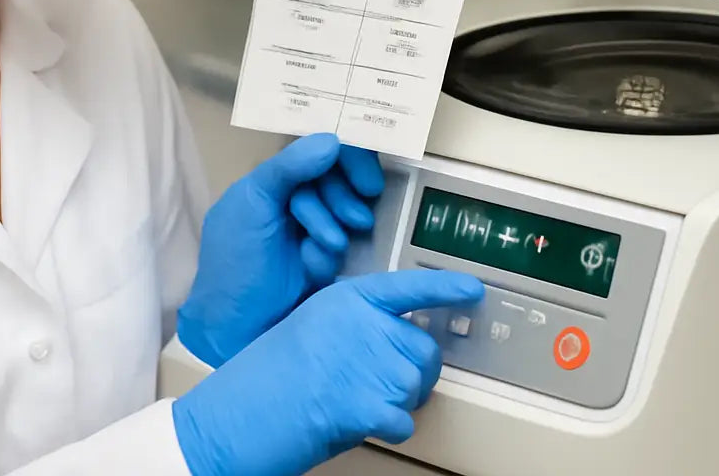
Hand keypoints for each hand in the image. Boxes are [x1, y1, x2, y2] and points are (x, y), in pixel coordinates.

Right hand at [172, 267, 484, 475]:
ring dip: (397, 401)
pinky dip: (388, 428)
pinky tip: (357, 421)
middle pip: (423, 347)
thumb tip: (393, 343)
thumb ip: (356, 324)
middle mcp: (364, 323)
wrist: (245, 409)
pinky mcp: (371, 402)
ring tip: (354, 400)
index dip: (445, 289)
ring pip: (417, 386)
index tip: (473, 288)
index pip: (406, 289)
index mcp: (347, 299)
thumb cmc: (272, 373)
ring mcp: (370, 362)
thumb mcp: (314, 327)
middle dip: (414, 371)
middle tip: (379, 384)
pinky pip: (404, 420)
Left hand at [177, 132, 382, 366]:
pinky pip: (340, 249)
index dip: (347, 159)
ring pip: (341, 214)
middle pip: (336, 180)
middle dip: (343, 198)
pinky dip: (329, 255)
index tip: (367, 180)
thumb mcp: (252, 203)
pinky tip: (314, 271)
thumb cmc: (235, 259)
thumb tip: (333, 140)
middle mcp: (292, 201)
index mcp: (272, 182)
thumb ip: (288, 167)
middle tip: (355, 219)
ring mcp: (309, 233)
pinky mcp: (321, 265)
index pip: (316, 152)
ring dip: (336, 227)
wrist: (234, 329)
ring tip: (329, 247)